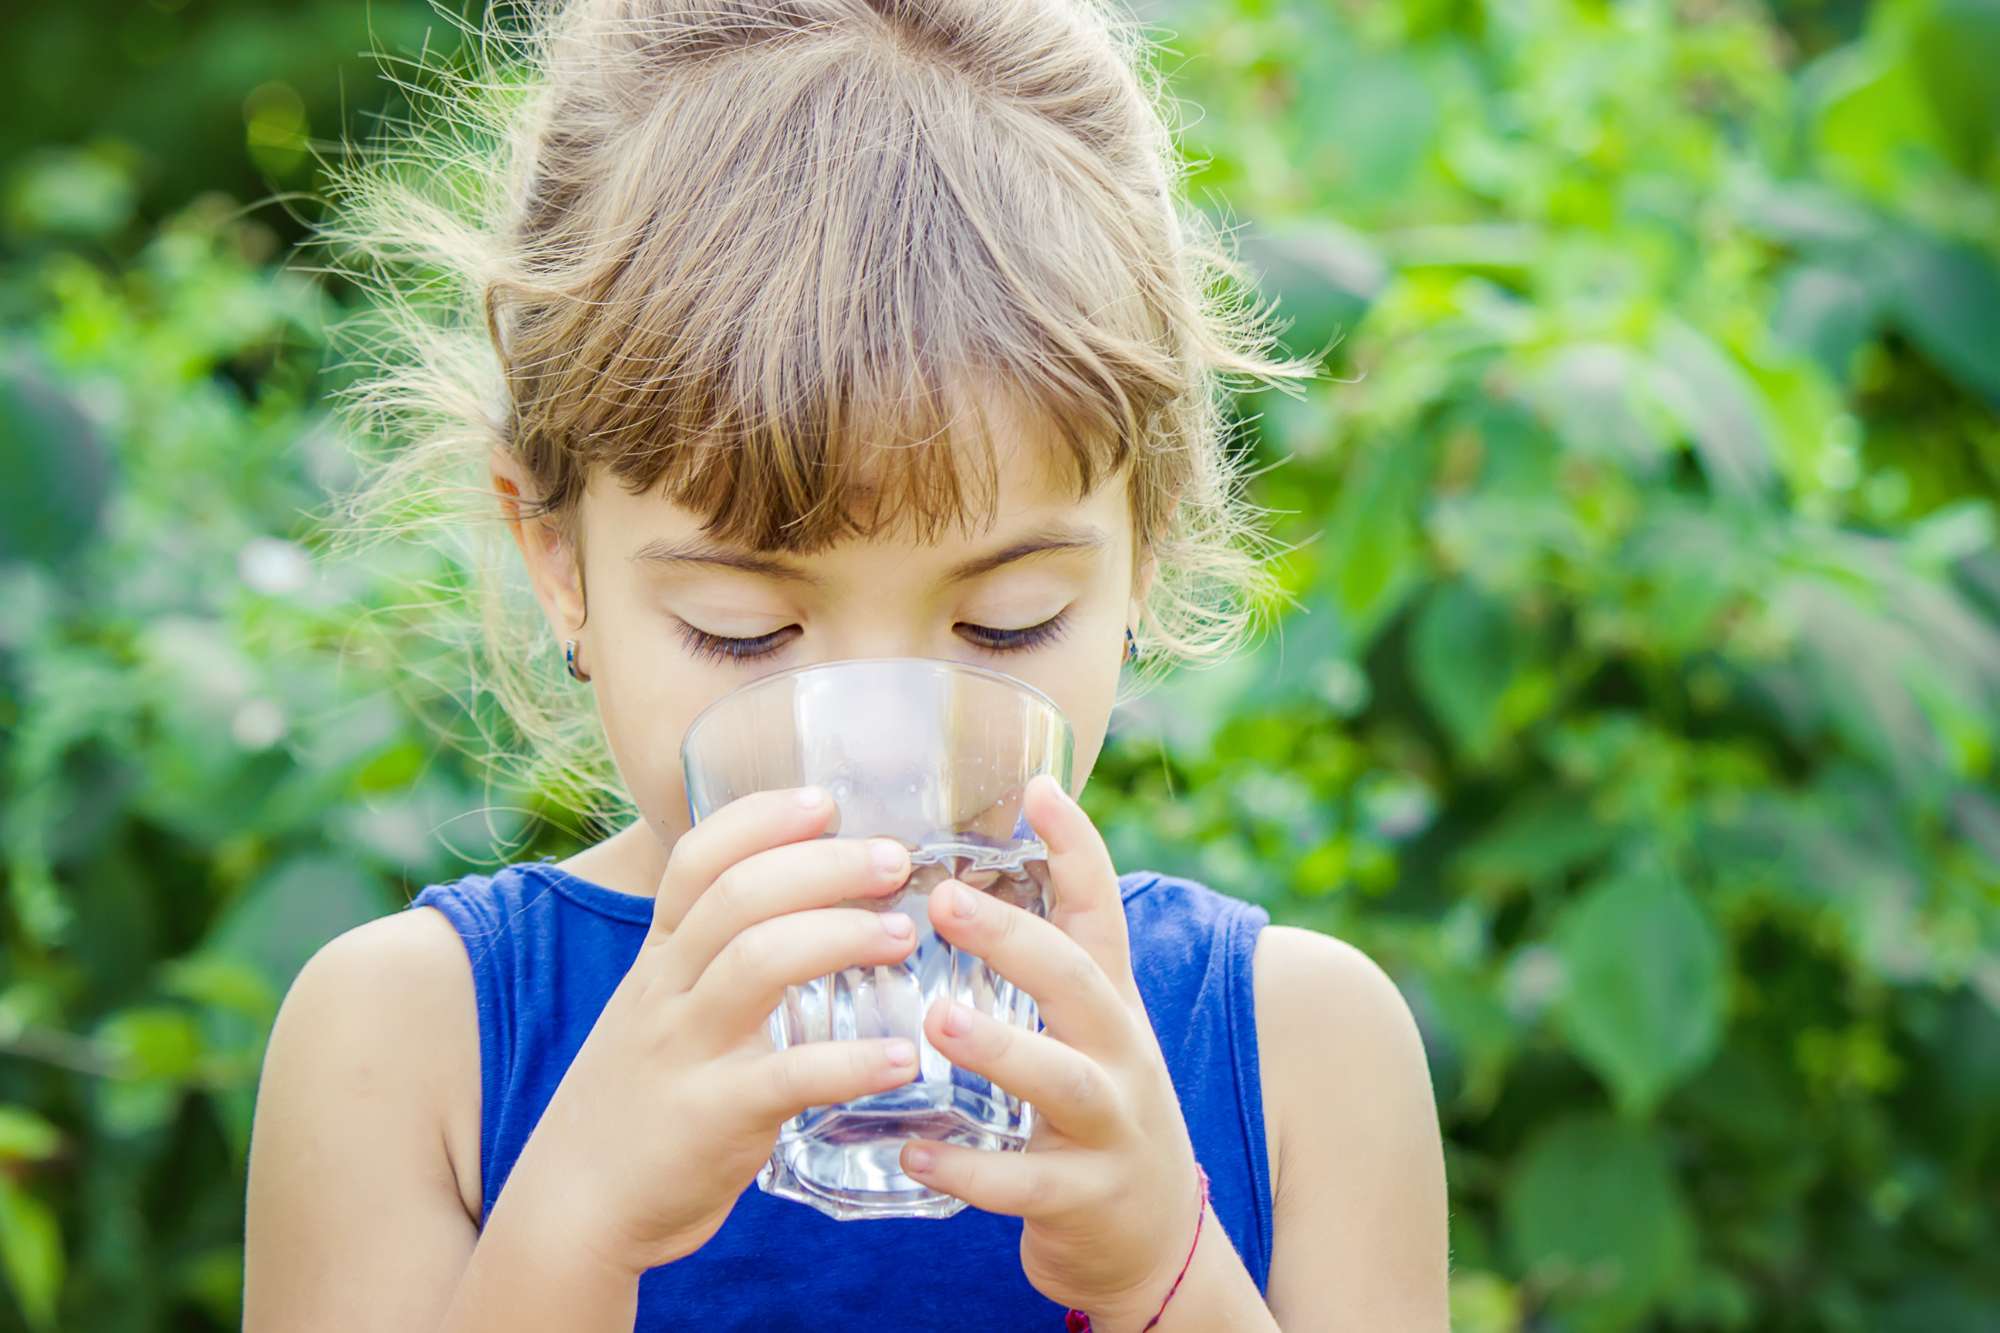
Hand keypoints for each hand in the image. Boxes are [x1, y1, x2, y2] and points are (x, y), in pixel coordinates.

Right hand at [502, 787, 920, 1275]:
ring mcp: (682, 1053)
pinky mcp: (708, 1119)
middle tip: (895, 860)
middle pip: (739, 897)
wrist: (572, 1212)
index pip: (695, 861)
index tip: (823, 798)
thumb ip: (713, 963)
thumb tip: (805, 908)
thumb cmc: (638, 1105)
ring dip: (841, 937)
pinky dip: (850, 1062)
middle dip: (823, 865)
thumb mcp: (658, 1014)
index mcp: (658, 961)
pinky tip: (902, 1058)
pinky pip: (786, 1076)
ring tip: (904, 936)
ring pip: (757, 963)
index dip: (759, 820)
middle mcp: (664, 993)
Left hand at [897, 774, 1207, 1324]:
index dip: (1077, 847)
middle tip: (944, 900)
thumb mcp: (1086, 1032)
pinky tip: (914, 1152)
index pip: (1102, 911)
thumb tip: (955, 876)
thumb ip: (1040, 965)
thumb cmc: (1093, 1115)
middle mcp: (1121, 1053)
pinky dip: (971, 1170)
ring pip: (1066, 1081)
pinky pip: (1028, 1186)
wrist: (1153, 1244)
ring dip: (1002, 1049)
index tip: (1038, 787)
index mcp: (1110, 1004)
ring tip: (938, 1019)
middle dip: (1017, 939)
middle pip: (1082, 981)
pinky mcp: (1090, 1200)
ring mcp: (1114, 1128)